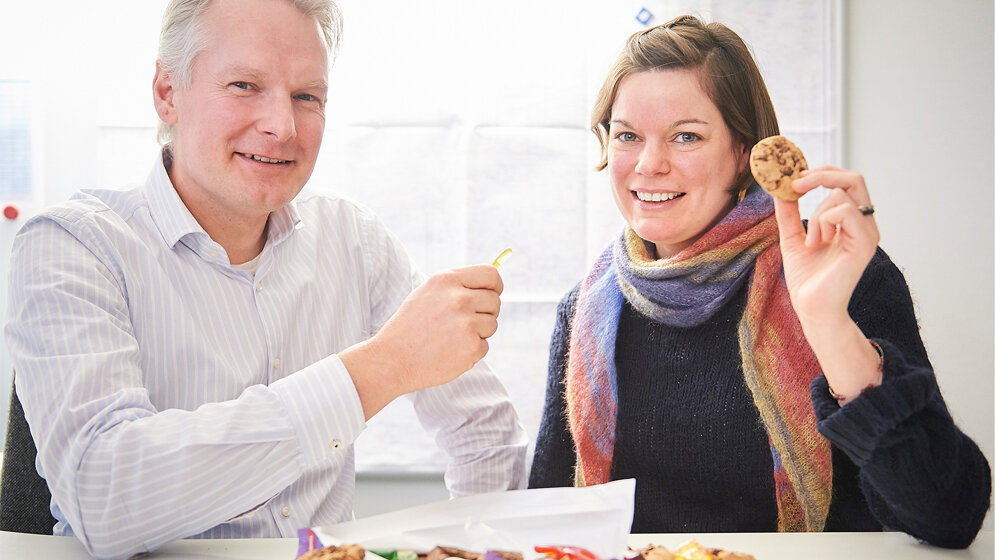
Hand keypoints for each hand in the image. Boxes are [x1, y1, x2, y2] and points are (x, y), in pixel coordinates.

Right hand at [341, 264, 502, 417]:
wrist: (392, 359)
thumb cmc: (410, 327)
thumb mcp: (427, 293)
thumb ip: (457, 286)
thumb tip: (489, 285)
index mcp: (447, 280)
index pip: (491, 275)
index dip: (496, 286)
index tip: (493, 294)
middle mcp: (459, 298)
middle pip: (495, 301)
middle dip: (485, 313)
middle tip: (462, 324)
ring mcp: (466, 323)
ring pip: (492, 325)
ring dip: (477, 334)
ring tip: (450, 338)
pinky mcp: (471, 347)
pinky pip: (484, 347)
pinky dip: (471, 352)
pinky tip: (449, 352)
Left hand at [774, 165, 882, 401]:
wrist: (811, 308)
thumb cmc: (807, 279)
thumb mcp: (791, 238)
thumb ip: (789, 213)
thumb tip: (780, 188)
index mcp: (851, 221)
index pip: (846, 182)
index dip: (822, 172)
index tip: (794, 178)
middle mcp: (864, 224)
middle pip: (854, 178)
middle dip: (821, 174)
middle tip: (795, 184)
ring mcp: (867, 233)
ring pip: (843, 194)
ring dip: (816, 214)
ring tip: (811, 241)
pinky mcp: (865, 243)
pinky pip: (845, 211)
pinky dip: (823, 221)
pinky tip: (817, 243)